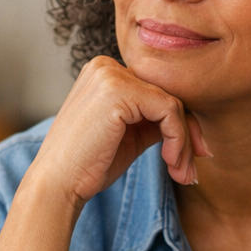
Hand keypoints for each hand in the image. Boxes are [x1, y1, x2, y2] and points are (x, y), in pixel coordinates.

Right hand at [32, 56, 211, 208]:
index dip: (181, 124)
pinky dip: (177, 139)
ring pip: (172, 103)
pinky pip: (168, 111)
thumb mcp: (130, 135)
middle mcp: (106, 66)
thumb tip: (192, 124)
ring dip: (184, 143)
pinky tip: (169, 162)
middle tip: (190, 172)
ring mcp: (110, 75)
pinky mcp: (118, 91)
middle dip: (187, 135)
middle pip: (167, 94)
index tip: (191, 157)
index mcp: (105, 72)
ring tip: (181, 173)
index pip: (156, 91)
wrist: (58, 185)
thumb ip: (155, 120)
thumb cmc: (89, 165)